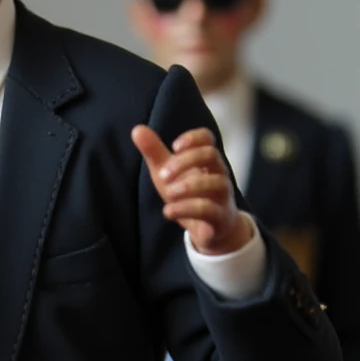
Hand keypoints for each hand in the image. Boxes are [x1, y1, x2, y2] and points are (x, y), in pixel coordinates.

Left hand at [132, 124, 252, 254]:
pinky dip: (188, 209)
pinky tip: (168, 211)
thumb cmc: (189, 195)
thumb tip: (137, 129)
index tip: (174, 147)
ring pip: (216, 183)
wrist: (210, 230)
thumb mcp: (167, 173)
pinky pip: (211, 210)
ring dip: (189, 186)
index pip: (207, 138)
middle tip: (163, 176)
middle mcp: (218, 174)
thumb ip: (154, 153)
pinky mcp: (220, 218)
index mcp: (205, 160)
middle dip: (185, 161)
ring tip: (169, 194)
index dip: (192, 138)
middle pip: (211, 155)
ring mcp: (222, 196)